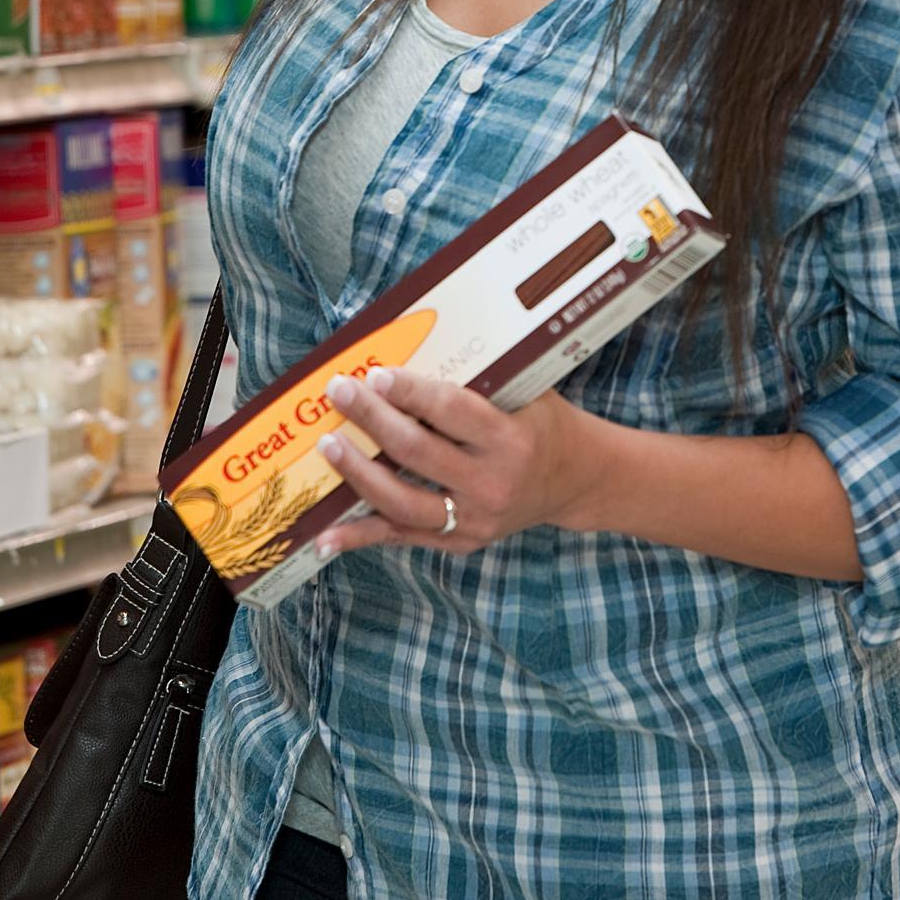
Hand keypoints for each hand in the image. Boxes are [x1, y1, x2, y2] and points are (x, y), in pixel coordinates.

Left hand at [314, 366, 602, 557]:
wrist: (575, 480)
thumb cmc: (542, 423)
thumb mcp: (524, 394)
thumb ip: (475, 383)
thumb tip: (408, 357)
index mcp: (512, 439)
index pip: (452, 412)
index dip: (410, 393)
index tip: (375, 375)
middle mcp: (493, 483)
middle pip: (418, 453)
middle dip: (372, 420)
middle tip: (339, 393)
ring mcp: (475, 519)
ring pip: (402, 502)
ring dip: (358, 473)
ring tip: (328, 446)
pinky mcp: (460, 542)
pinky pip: (402, 537)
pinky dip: (361, 536)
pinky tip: (324, 536)